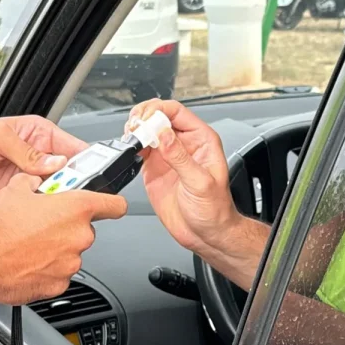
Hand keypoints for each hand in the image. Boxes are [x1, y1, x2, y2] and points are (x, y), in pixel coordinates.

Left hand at [0, 116, 86, 207]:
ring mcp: (28, 179)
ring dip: (58, 201)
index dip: (86, 162)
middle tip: (75, 196)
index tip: (94, 176)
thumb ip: (28, 153)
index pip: (72, 148)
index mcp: (37, 135)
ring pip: (55, 193)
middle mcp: (37, 157)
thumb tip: (56, 164)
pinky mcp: (18, 198)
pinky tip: (43, 215)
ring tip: (59, 207)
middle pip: (69, 174)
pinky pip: (37, 207)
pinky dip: (42, 213)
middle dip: (74, 186)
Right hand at [0, 174, 127, 304]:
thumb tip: (35, 181)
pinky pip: (59, 273)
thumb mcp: (16, 189)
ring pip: (71, 252)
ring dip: (56, 249)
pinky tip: (27, 262)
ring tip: (29, 245)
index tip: (112, 205)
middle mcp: (79, 236)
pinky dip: (47, 269)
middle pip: (85, 229)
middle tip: (43, 225)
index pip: (114, 205)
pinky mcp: (59, 285)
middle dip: (67, 227)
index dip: (112, 204)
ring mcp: (70, 263)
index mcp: (75, 208)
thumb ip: (35, 182)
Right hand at [129, 99, 241, 254]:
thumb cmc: (214, 210)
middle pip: (159, 116)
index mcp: (201, 140)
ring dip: (135, 129)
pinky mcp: (154, 168)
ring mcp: (167, 155)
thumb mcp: (199, 183)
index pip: (177, 112)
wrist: (205, 234)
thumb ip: (180, 158)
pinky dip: (131, 145)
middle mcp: (183, 144)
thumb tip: (163, 134)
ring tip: (130, 137)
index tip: (145, 120)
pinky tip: (130, 149)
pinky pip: (140, 148)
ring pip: (147, 130)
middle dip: (143, 116)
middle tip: (134, 127)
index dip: (158, 110)